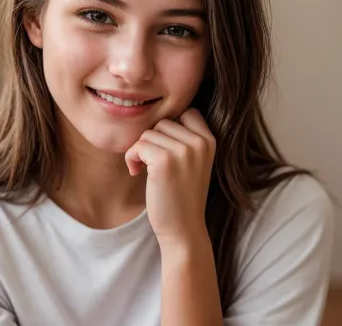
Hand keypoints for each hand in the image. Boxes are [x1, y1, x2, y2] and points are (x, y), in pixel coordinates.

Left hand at [125, 108, 215, 248]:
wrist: (183, 229)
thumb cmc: (182, 196)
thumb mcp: (193, 162)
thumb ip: (185, 139)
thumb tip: (156, 114)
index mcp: (210, 140)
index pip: (186, 113)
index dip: (170, 129)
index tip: (165, 150)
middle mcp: (199, 142)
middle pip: (163, 123)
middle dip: (152, 142)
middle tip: (151, 164)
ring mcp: (183, 150)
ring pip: (148, 133)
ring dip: (140, 151)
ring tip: (145, 170)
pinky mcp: (164, 160)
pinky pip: (138, 145)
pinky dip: (132, 158)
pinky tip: (137, 173)